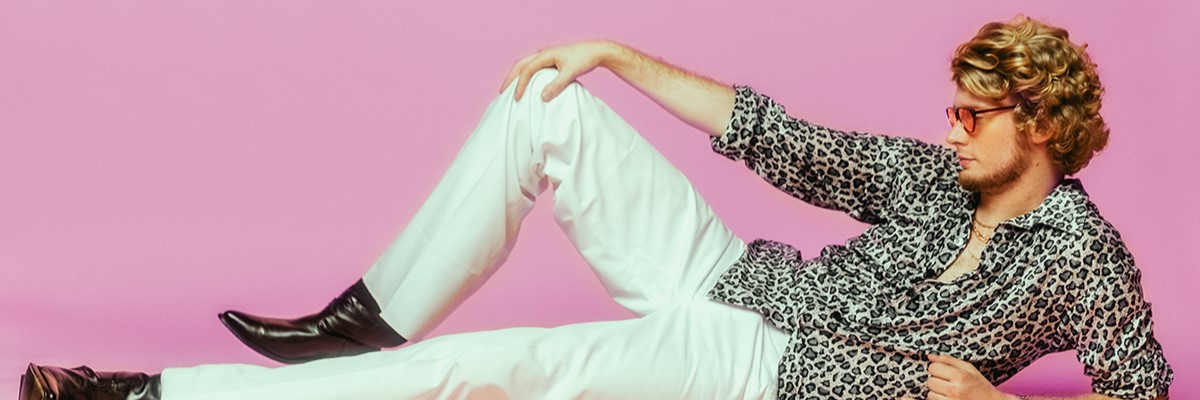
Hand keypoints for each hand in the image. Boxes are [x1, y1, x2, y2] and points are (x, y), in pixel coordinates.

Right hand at [499, 40, 618, 101]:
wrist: (596, 51)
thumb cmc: (584, 60)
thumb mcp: (570, 74)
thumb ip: (556, 86)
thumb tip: (542, 97)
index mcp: (545, 54)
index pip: (526, 70)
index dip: (520, 85)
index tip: (516, 98)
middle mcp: (543, 53)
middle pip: (520, 64)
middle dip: (510, 78)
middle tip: (502, 92)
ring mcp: (547, 55)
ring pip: (526, 64)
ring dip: (517, 75)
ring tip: (510, 88)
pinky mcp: (552, 59)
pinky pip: (533, 66)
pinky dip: (526, 75)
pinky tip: (527, 84)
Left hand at [900, 354, 1010, 399]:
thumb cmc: (980, 385)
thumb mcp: (968, 368)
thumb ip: (948, 360)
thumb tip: (930, 356)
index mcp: (960, 376)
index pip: (933, 368)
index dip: (937, 368)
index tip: (944, 371)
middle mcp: (954, 390)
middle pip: (930, 381)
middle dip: (937, 380)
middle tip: (948, 382)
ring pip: (930, 393)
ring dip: (937, 391)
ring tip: (949, 391)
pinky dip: (938, 399)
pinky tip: (948, 397)